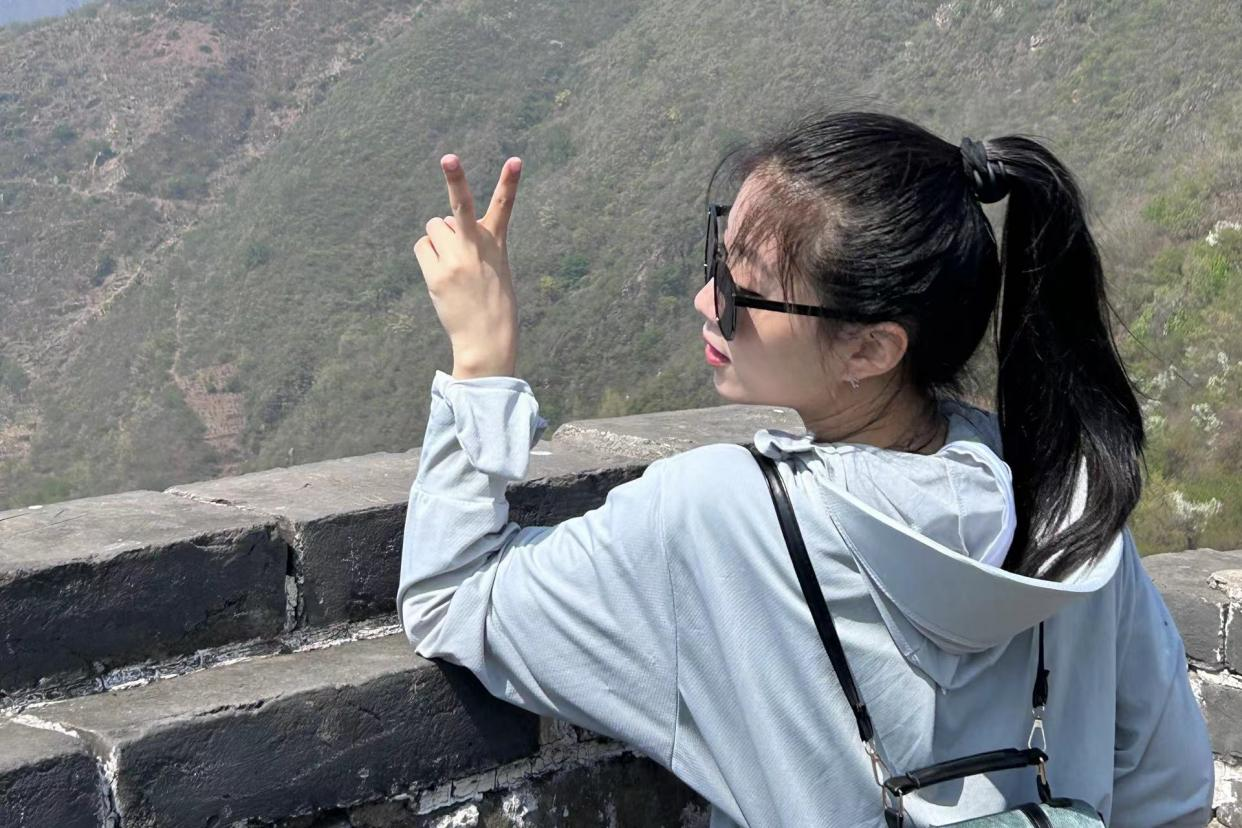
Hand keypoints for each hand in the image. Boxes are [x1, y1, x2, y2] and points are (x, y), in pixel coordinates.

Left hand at [413, 154, 522, 378]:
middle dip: (455, 178)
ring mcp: (455, 260)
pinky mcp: (437, 274)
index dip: (510, 182)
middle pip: (461, 206)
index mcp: (497, 244)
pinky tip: (440, 272)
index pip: (505, 207)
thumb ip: (473, 242)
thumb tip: (441, 225)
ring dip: (438, 237)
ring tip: (451, 262)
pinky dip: (428, 253)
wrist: (487, 339)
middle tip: (449, 158)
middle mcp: (476, 247)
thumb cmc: (494, 303)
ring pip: (434, 226)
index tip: (516, 160)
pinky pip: (423, 246)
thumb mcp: (496, 268)